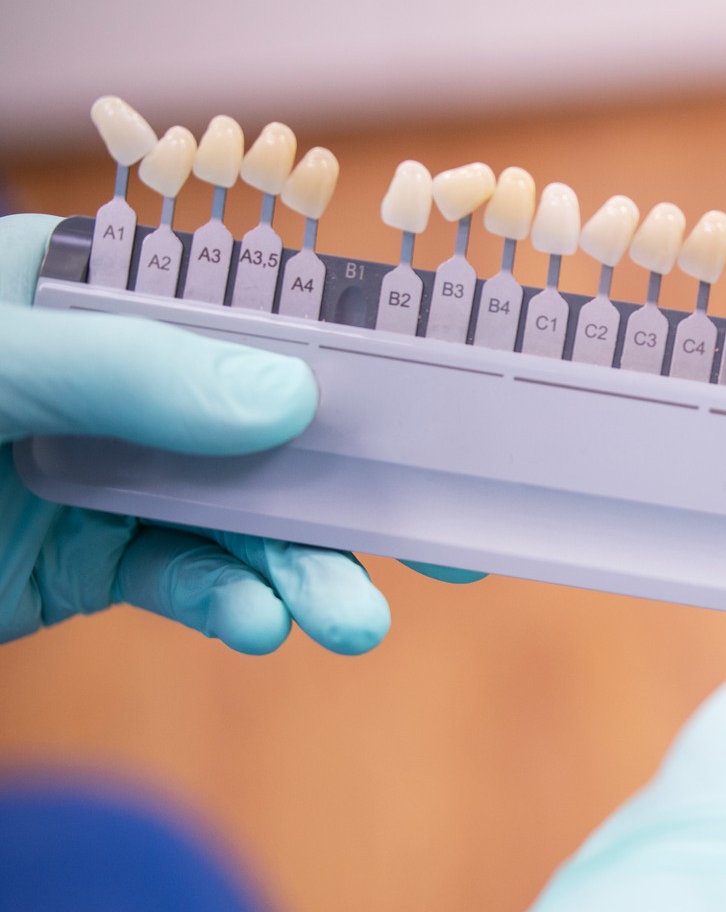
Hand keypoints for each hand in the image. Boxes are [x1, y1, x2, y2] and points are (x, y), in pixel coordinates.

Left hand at [1, 212, 426, 653]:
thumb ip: (123, 370)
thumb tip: (288, 397)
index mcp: (92, 287)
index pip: (246, 296)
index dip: (350, 342)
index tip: (445, 392)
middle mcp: (120, 376)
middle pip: (273, 425)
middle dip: (356, 491)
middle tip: (446, 551)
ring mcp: (111, 469)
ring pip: (243, 517)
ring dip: (307, 570)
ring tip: (351, 621)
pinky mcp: (92, 557)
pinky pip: (184, 578)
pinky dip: (230, 603)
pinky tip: (259, 624)